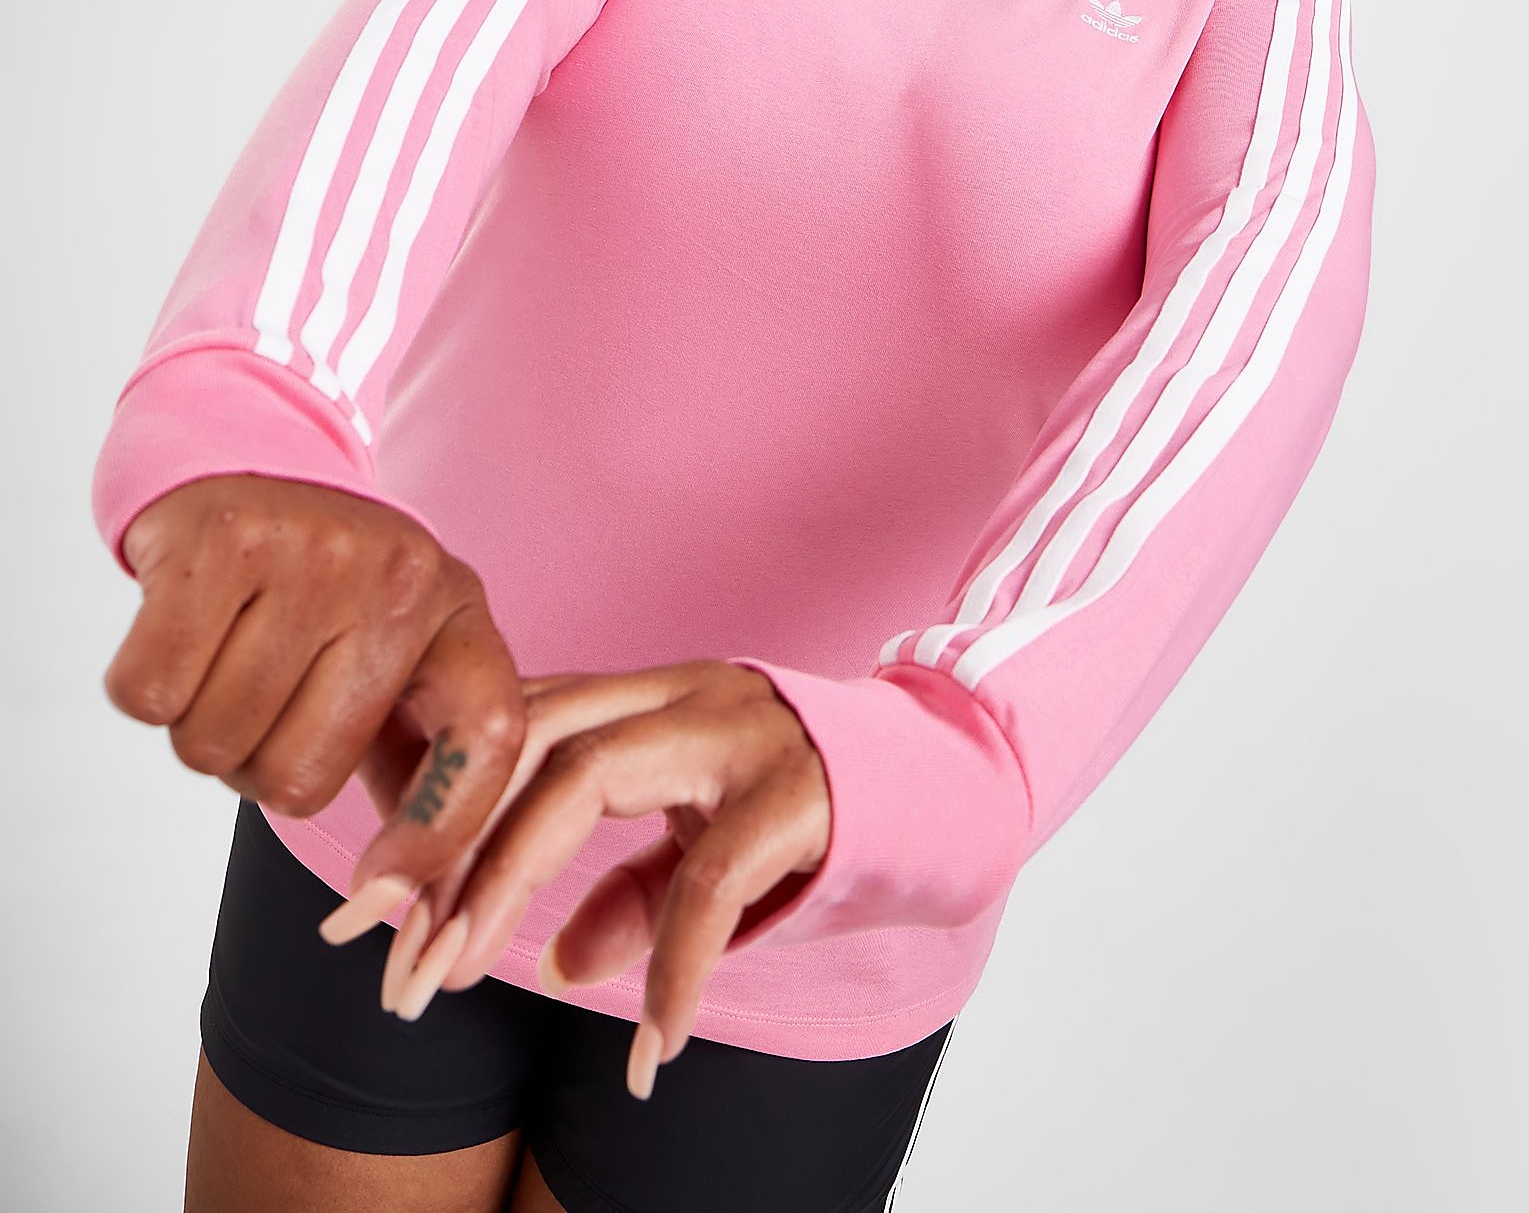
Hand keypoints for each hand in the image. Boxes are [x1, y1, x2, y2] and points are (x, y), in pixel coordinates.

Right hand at [102, 473, 528, 897]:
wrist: (253, 462)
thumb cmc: (329, 593)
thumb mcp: (400, 660)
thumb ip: (420, 772)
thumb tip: (404, 908)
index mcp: (459, 610)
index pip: (484, 739)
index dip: (438, 834)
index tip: (377, 893)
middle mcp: (399, 576)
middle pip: (302, 775)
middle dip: (261, 771)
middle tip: (264, 706)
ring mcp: (312, 551)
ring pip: (217, 743)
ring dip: (202, 731)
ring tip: (225, 663)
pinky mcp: (217, 540)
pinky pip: (151, 694)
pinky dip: (147, 692)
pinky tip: (181, 637)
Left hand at [360, 659, 831, 1097]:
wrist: (951, 789)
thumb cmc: (818, 816)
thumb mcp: (707, 850)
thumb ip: (634, 891)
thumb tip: (558, 964)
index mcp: (646, 693)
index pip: (511, 730)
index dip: (431, 808)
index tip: (367, 905)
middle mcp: (678, 693)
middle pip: (525, 748)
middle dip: (443, 851)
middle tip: (391, 965)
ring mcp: (734, 731)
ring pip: (586, 784)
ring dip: (507, 890)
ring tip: (461, 985)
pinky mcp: (793, 793)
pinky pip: (707, 882)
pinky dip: (669, 968)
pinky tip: (652, 1045)